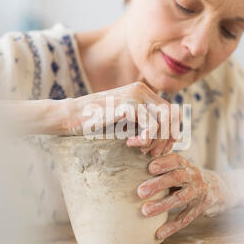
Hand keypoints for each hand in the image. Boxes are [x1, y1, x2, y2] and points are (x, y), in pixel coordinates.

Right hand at [60, 82, 179, 155]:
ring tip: (142, 150)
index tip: (161, 148)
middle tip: (154, 152)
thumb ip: (143, 123)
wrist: (70, 116)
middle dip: (168, 137)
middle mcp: (142, 90)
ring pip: (164, 121)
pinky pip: (151, 126)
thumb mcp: (125, 121)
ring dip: (156, 141)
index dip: (172, 131)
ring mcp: (135, 95)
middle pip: (172, 115)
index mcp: (143, 92)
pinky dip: (145, 140)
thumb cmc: (96, 123)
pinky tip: (130, 143)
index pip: (172, 110)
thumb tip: (169, 138)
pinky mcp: (127, 105)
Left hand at [137, 153, 238, 239]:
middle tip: (140, 191)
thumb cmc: (191, 177)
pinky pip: (185, 218)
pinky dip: (171, 227)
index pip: (176, 160)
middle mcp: (194, 177)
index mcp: (186, 165)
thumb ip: (165, 167)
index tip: (150, 168)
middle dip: (158, 184)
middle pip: (176, 178)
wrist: (220, 188)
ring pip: (180, 199)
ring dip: (162, 205)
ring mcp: (199, 193)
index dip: (164, 163)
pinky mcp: (201, 208)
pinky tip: (158, 233)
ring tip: (145, 211)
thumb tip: (134, 166)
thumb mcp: (183, 168)